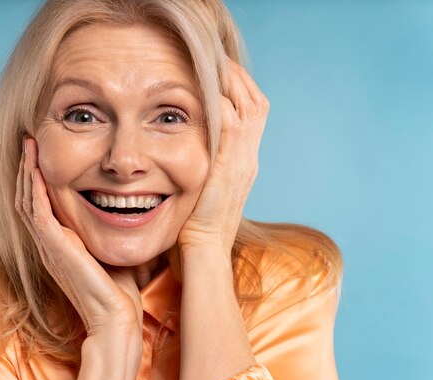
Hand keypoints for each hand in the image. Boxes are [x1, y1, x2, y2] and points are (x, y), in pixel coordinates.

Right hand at [15, 138, 143, 338]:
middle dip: (27, 169)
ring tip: (29, 146)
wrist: (115, 318)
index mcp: (58, 246)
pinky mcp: (55, 248)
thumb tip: (123, 209)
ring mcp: (48, 246)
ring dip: (26, 172)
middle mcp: (48, 245)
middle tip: (30, 142)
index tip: (42, 154)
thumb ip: (106, 231)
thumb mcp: (110, 250)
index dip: (37, 179)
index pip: (39, 206)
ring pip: (27, 202)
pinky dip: (34, 188)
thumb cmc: (118, 291)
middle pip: (27, 199)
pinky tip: (35, 168)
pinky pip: (38, 212)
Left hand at [177, 56, 269, 253]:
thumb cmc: (199, 224)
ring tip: (216, 62)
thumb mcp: (207, 188)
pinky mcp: (230, 167)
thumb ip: (208, 165)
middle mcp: (249, 158)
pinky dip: (224, 101)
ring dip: (233, 82)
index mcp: (245, 162)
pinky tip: (209, 86)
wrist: (206, 250)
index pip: (253, 114)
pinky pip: (232, 123)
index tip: (222, 70)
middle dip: (239, 77)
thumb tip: (194, 148)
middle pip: (257, 103)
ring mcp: (243, 162)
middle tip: (220, 57)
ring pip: (249, 107)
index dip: (241, 89)